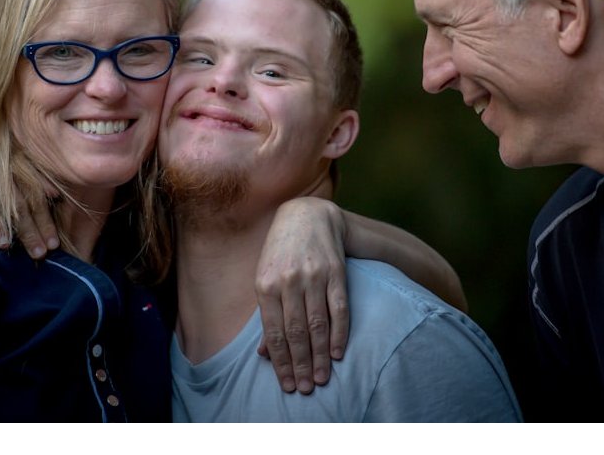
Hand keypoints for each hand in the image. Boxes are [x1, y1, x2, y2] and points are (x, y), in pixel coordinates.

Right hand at [0, 118, 58, 257]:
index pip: (33, 192)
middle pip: (14, 197)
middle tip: (37, 252)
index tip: (52, 243)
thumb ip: (31, 174)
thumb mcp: (7, 158)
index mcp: (12, 157)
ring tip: (5, 243)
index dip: (44, 218)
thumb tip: (55, 195)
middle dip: (27, 227)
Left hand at [254, 197, 350, 393]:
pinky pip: (339, 308)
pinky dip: (340, 333)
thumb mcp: (265, 278)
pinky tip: (339, 353)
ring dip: (320, 355)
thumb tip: (264, 354)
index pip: (274, 332)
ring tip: (322, 378)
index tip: (288, 384)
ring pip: (318, 324)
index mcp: (265, 284)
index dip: (281, 362)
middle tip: (306, 388)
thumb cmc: (280, 253)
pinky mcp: (336, 272)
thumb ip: (267, 315)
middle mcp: (289, 281)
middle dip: (301, 364)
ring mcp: (314, 276)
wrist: (306, 215)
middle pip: (296, 332)